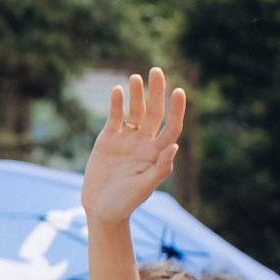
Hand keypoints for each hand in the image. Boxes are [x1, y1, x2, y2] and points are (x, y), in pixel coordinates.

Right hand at [80, 66, 186, 226]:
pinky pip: (115, 117)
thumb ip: (160, 168)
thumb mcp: (144, 187)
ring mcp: (127, 139)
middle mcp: (144, 143)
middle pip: (154, 112)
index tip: (179, 91)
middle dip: (156, 92)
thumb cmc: (125, 203)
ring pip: (135, 111)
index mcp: (157, 154)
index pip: (171, 127)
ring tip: (136, 77)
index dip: (177, 110)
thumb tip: (174, 146)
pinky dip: (116, 104)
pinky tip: (117, 90)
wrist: (101, 209)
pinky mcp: (108, 139)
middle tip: (156, 71)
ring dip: (136, 94)